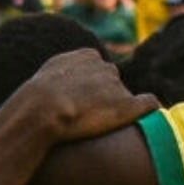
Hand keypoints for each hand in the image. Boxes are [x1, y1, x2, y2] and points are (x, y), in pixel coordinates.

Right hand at [7, 48, 159, 142]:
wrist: (40, 111)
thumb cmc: (34, 102)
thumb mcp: (43, 79)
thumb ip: (59, 78)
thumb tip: (59, 92)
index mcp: (86, 56)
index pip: (97, 70)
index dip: (90, 89)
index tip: (81, 104)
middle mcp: (106, 67)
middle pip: (112, 83)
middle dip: (105, 98)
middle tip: (89, 119)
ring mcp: (118, 86)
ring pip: (124, 98)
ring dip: (116, 110)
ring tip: (99, 128)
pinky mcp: (128, 105)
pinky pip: (150, 103)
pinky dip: (149, 110)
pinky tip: (148, 120)